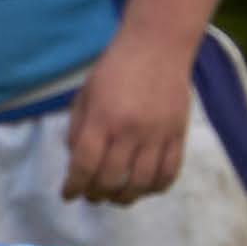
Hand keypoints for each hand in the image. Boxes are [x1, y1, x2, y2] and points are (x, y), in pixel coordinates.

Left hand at [63, 24, 192, 203]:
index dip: (73, 186)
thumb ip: (77, 129)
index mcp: (102, 119)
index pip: (84, 164)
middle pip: (112, 179)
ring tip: (115, 197)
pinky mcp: (178, 135)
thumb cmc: (114, 69)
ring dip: (125, 197)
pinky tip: (144, 187)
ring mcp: (157, 135)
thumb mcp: (85, 95)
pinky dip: (155, 187)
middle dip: (96, 194)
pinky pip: (169, 172)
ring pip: (142, 182)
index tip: (68, 195)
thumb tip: (76, 162)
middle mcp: (130, 131)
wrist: (157, 48)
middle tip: (91, 195)